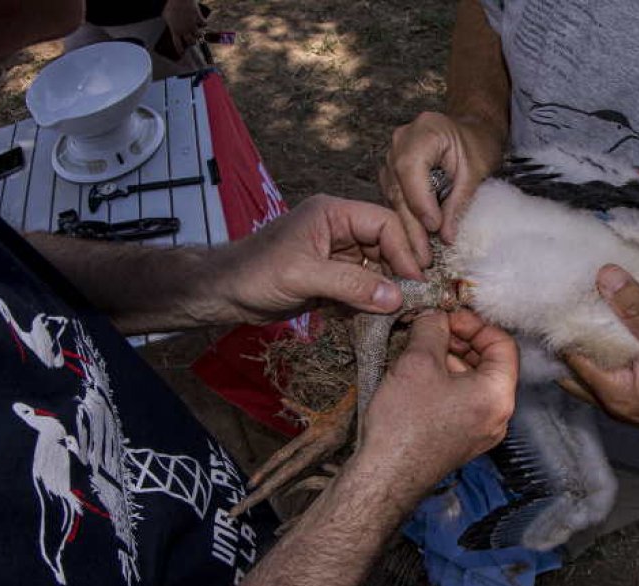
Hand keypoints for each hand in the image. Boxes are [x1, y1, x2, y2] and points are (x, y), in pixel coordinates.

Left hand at [161, 0, 206, 55]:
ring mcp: (193, 25)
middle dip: (192, 42)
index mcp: (175, 30)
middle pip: (191, 42)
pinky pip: (204, 24)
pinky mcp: (199, 19)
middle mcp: (185, 30)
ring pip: (199, 35)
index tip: (182, 53)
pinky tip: (203, 22)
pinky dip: (204, 23)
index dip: (180, 50)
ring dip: (199, 34)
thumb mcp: (166, 16)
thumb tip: (173, 29)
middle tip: (193, 42)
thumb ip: (170, 24)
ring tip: (199, 33)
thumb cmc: (171, 6)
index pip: (178, 45)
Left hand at [218, 194, 422, 323]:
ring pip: (376, 268)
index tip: (416, 280)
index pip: (384, 223)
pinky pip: (362, 286)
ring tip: (400, 313)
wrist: (223, 293)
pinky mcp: (331, 277)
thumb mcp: (304, 276)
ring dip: (387, 290)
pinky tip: (378, 318)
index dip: (404, 249)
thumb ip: (351, 284)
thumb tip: (395, 298)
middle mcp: (339, 230)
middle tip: (416, 299)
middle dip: (400, 271)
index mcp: (333, 214)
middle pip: (386, 244)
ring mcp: (336, 254)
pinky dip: (370, 302)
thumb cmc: (255, 273)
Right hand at [359, 310, 517, 497]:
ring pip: (474, 381)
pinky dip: (446, 381)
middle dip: (461, 340)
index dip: (475, 323)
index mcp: (498, 395)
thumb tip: (436, 314)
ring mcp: (481, 430)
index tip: (448, 315)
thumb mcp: (418, 361)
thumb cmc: (405, 423)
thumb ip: (432, 328)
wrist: (385, 475)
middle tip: (432, 327)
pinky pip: (463, 400)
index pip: (503, 343)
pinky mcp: (462, 440)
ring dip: (450, 359)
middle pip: (490, 362)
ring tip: (419, 348)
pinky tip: (418, 374)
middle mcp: (498, 415)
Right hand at [379, 112, 503, 265]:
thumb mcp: (476, 171)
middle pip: (399, 188)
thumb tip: (446, 236)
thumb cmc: (477, 144)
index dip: (420, 201)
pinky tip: (413, 245)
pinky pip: (395, 201)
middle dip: (412, 225)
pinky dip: (405, 222)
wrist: (471, 132)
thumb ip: (458, 202)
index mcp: (423, 131)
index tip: (434, 228)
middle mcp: (400, 142)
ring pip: (393, 199)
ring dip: (406, 229)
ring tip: (417, 257)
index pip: (411, 169)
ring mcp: (391, 157)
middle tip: (422, 257)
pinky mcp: (391, 174)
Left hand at [559, 264, 638, 448]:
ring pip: (593, 376)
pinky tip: (618, 337)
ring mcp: (626, 409)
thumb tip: (605, 276)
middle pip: (574, 369)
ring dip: (590, 350)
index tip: (562, 298)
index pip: (568, 355)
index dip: (564, 326)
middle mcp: (612, 406)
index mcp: (611, 394)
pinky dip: (608, 360)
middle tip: (568, 306)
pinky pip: (612, 379)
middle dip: (569, 340)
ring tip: (590, 315)